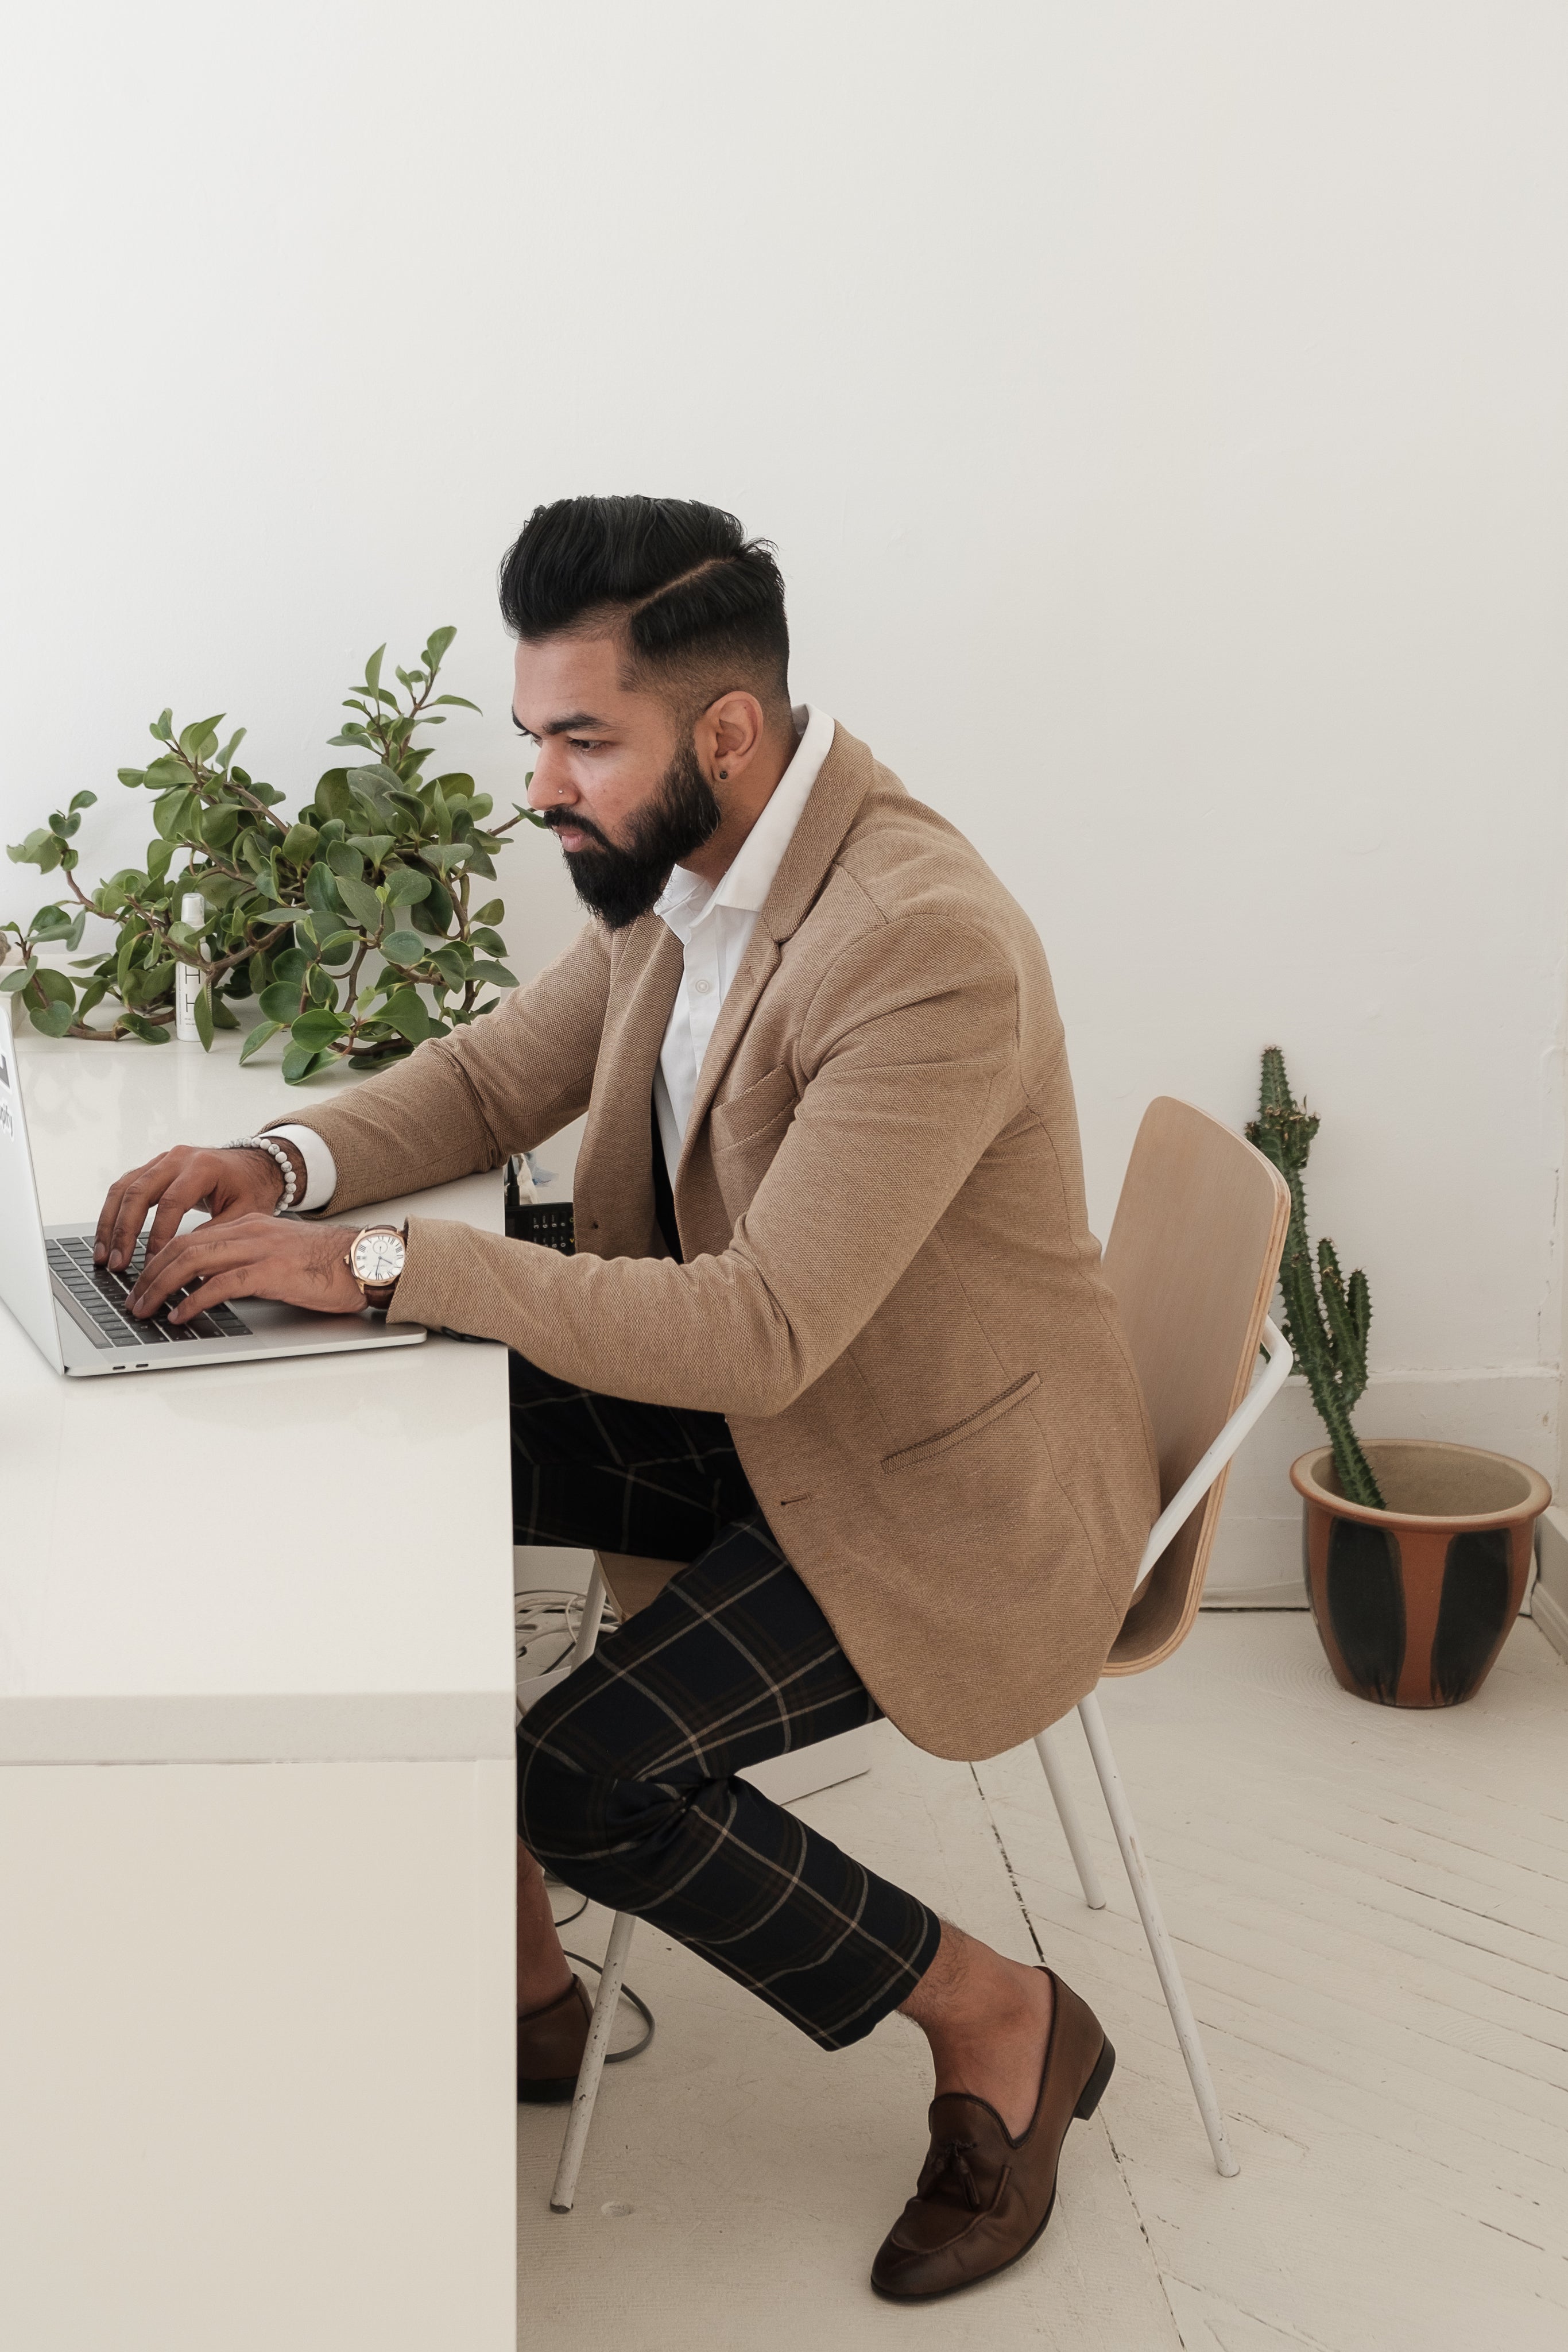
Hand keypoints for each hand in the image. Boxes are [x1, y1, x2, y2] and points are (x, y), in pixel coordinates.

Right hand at [95, 1141, 304, 1270]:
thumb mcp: (245, 1212)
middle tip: (117, 1264)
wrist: (254, 1164)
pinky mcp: (153, 1168)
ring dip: (109, 1224)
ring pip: (123, 1189)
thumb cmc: (251, 1189)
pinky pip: (124, 1188)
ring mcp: (162, 1161)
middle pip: (138, 1192)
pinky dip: (112, 1214)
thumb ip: (216, 1234)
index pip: (171, 1203)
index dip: (158, 1235)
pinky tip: (106, 1240)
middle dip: (124, 1232)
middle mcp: (177, 1159)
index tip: (152, 1263)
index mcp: (202, 1167)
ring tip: (103, 1257)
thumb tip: (185, 1264)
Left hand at [126, 1213, 366, 1323]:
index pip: (189, 1237)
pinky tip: (180, 1315)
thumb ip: (246, 1263)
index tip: (142, 1282)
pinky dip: (193, 1300)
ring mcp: (258, 1249)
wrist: (366, 1259)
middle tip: (133, 1300)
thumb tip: (214, 1287)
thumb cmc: (329, 1264)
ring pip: (192, 1261)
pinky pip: (220, 1285)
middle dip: (149, 1275)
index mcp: (248, 1224)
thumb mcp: (278, 1255)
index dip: (158, 1260)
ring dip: (161, 1287)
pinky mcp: (270, 1271)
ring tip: (145, 1309)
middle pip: (181, 1247)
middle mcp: (248, 1231)